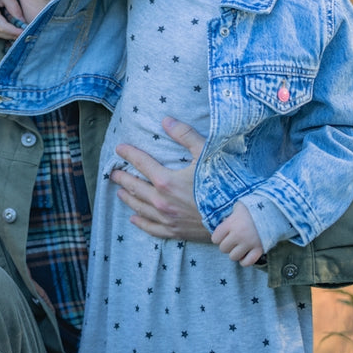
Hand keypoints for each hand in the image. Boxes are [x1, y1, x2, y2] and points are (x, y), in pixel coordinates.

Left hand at [112, 117, 211, 241]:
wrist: (239, 218)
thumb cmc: (223, 183)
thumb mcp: (206, 153)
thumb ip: (185, 135)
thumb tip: (166, 120)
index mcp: (166, 181)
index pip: (140, 163)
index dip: (129, 154)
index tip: (119, 149)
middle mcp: (161, 201)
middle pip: (135, 187)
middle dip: (123, 178)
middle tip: (114, 173)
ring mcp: (167, 219)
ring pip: (140, 207)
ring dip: (128, 198)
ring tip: (120, 192)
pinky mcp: (176, 232)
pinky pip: (152, 228)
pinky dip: (141, 222)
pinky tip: (134, 219)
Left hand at [211, 204, 264, 265]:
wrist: (273, 211)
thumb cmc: (253, 208)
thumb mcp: (238, 207)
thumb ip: (230, 215)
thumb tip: (224, 221)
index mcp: (230, 224)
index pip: (215, 239)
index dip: (218, 238)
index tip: (224, 235)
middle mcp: (238, 235)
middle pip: (223, 249)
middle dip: (227, 245)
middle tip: (233, 240)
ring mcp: (248, 243)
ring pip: (233, 257)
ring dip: (235, 253)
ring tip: (240, 247)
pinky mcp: (259, 249)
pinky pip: (247, 262)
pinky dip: (245, 261)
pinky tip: (246, 255)